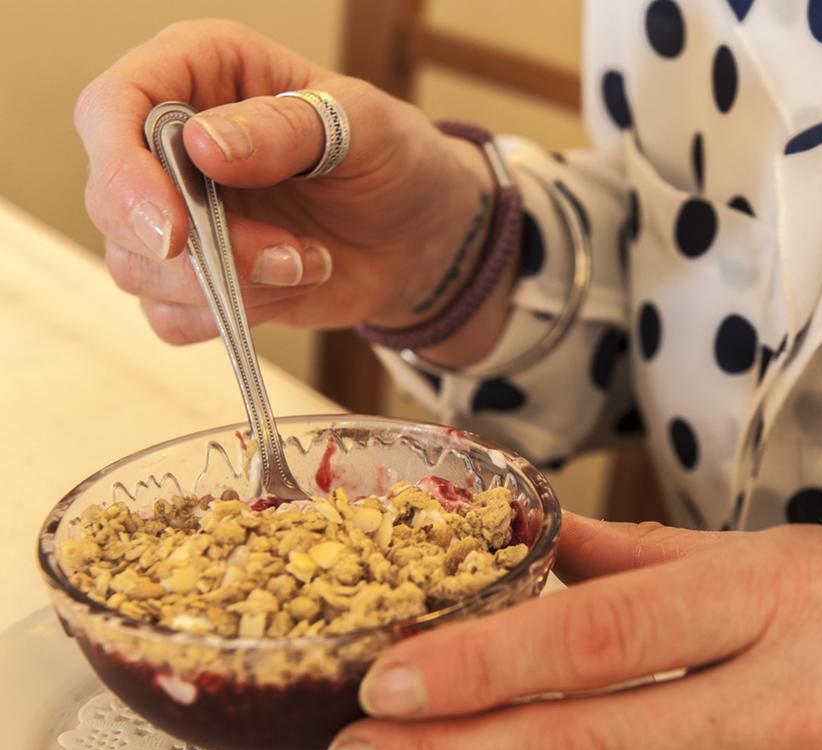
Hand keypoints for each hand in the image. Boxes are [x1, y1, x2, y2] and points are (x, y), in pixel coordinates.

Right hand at [75, 19, 503, 348]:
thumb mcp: (364, 124)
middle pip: (112, 201)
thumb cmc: (393, 158)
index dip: (122, 169)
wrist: (421, 234)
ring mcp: (179, 214)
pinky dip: (236, 313)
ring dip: (230, 282)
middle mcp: (171, 142)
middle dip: (191, 246)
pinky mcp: (197, 277)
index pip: (112, 106)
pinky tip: (295, 281)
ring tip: (307, 258)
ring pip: (140, 269)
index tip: (170, 226)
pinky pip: (174, 316)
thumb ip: (286, 128)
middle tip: (277, 254)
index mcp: (201, 73)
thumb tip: (204, 146)